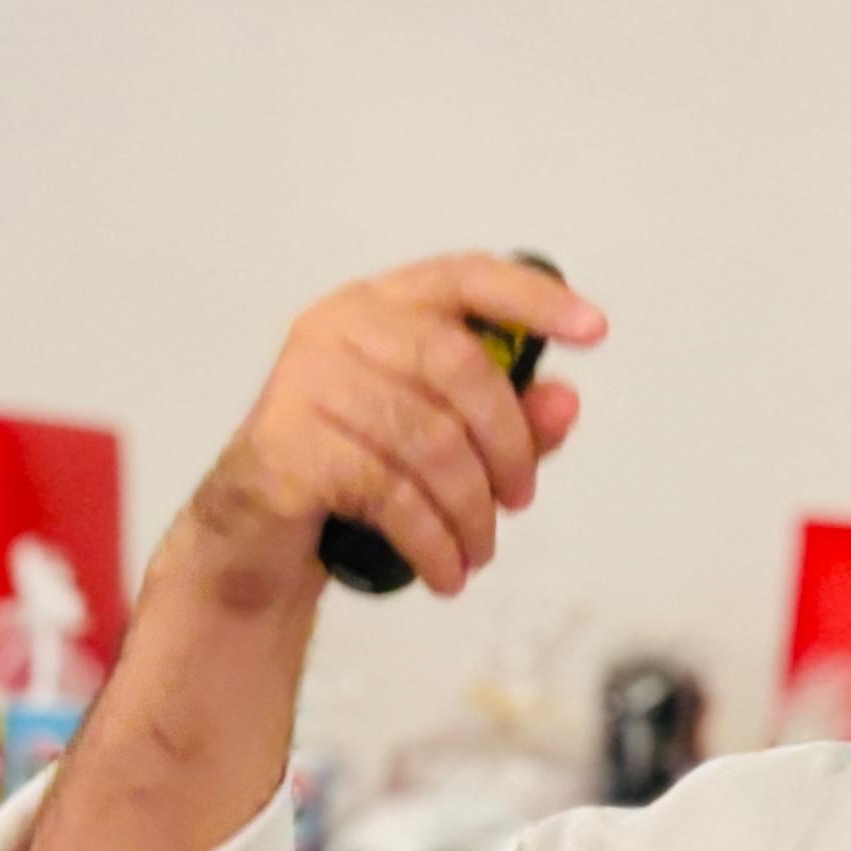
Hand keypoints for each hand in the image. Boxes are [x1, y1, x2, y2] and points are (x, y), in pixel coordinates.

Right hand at [185, 254, 605, 606]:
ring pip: (429, 439)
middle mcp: (338, 327)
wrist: (255, 536)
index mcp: (382, 306)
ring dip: (472, 509)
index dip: (533, 299)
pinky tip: (447, 572)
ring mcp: (304, 381)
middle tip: (521, 500)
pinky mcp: (285, 445)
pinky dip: (433, 541)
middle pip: (457, 365)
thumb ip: (511, 419)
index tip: (595, 331)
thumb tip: (567, 402)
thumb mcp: (446, 444)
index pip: (464, 277)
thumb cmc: (356, 471)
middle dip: (509, 443)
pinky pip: (389, 492)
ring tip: (480, 551)